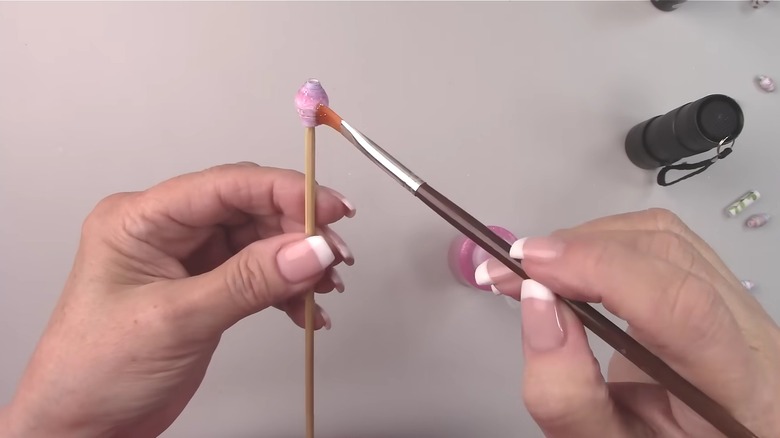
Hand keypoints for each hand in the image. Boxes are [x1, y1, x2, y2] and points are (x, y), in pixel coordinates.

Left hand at [1, 163, 355, 437]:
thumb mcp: (177, 320)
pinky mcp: (205, 286)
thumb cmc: (92, 372)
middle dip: (298, 230)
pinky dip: (287, 289)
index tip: (328, 207)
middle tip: (334, 254)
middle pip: (249, 209)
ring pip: (260, 241)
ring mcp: (187, 259)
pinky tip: (304, 308)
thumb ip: (249, 281)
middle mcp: (165, 231)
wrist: (84, 427)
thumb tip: (307, 250)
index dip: (284, 190)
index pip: (224, 186)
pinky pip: (258, 274)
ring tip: (325, 285)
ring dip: (298, 261)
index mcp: (140, 219)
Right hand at [475, 209, 779, 436]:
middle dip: (578, 251)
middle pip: (668, 255)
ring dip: (586, 241)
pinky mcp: (718, 287)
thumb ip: (569, 394)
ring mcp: (739, 305)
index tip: (531, 268)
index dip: (600, 270)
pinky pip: (661, 241)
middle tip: (513, 270)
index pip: (679, 305)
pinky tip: (569, 266)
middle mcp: (751, 336)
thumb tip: (536, 304)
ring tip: (533, 270)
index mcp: (737, 391)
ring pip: (663, 236)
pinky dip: (603, 241)